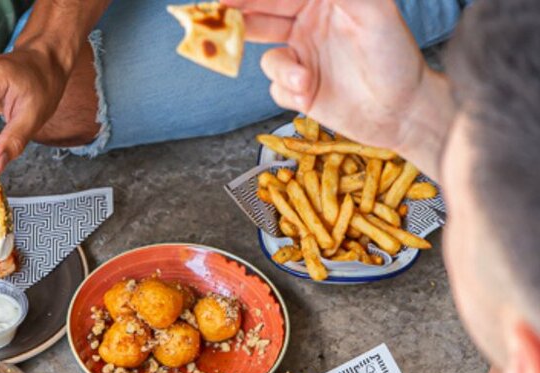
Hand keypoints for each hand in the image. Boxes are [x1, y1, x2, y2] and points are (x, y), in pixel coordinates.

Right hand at [225, 0, 430, 151]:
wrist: (403, 111)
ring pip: (267, 58)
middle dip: (239, 21)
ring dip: (280, 70)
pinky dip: (288, 92)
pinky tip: (309, 95)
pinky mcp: (300, 90)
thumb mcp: (372, 11)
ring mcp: (302, 58)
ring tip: (303, 80)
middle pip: (259, 17)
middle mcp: (308, 25)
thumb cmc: (395, 56)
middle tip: (221, 25)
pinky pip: (275, 88)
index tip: (225, 0)